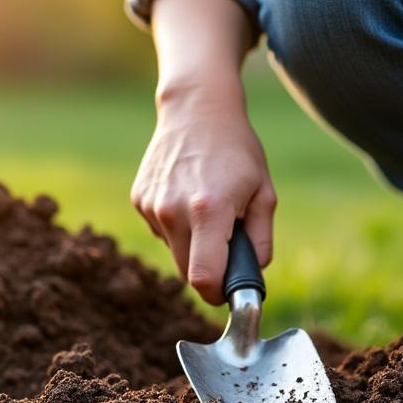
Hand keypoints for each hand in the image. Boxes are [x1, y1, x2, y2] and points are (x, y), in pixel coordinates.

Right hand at [132, 86, 275, 304]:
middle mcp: (173, 210)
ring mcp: (151, 205)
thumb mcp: (264, 193)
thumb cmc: (237, 150)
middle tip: (226, 243)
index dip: (217, 293)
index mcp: (209, 210)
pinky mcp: (139, 199)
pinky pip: (161, 231)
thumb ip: (260, 241)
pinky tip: (186, 194)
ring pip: (173, 251)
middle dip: (208, 269)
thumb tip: (251, 274)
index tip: (228, 289)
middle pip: (187, 272)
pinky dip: (176, 225)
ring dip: (191, 244)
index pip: (203, 279)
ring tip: (206, 206)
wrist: (196, 109)